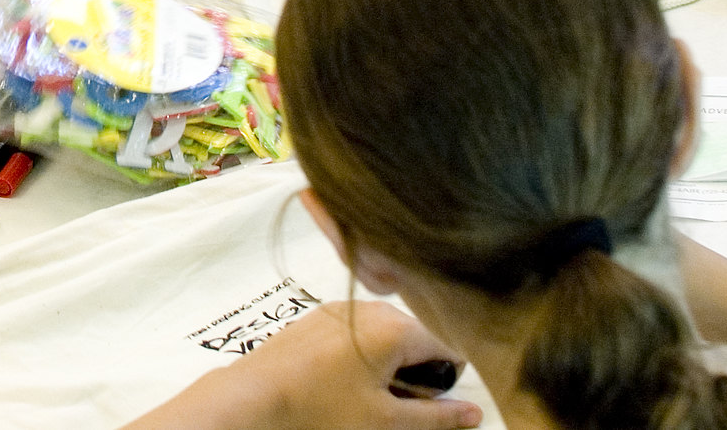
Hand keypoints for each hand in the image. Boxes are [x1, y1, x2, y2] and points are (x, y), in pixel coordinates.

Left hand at [189, 303, 479, 429]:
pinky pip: (356, 331)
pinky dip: (361, 355)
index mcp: (394, 327)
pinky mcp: (317, 317)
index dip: (446, 380)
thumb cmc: (318, 410)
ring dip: (388, 365)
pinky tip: (343, 382)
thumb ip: (437, 417)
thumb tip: (472, 413)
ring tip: (365, 396)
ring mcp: (340, 309)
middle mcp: (369, 308)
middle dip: (415, 372)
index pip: (446, 348)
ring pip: (386, 335)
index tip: (430, 405)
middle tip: (394, 405)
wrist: (255, 397)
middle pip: (415, 339)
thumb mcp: (387, 422)